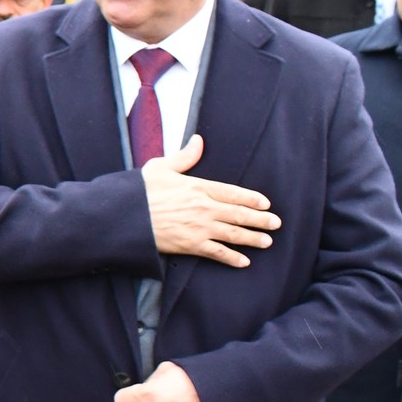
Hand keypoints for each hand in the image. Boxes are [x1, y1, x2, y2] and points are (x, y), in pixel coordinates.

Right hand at [143, 135, 280, 266]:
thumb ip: (185, 156)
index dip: (252, 198)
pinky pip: (217, 252)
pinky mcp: (191, 244)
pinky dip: (232, 258)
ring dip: (253, 238)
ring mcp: (199, 227)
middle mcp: (204, 207)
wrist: (126, 216)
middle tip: (276, 223)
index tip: (265, 203)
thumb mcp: (161, 167)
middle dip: (260, 220)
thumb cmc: (140, 190)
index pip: (233, 192)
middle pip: (239, 214)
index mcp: (199, 186)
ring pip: (234, 234)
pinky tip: (244, 262)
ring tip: (267, 241)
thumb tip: (198, 140)